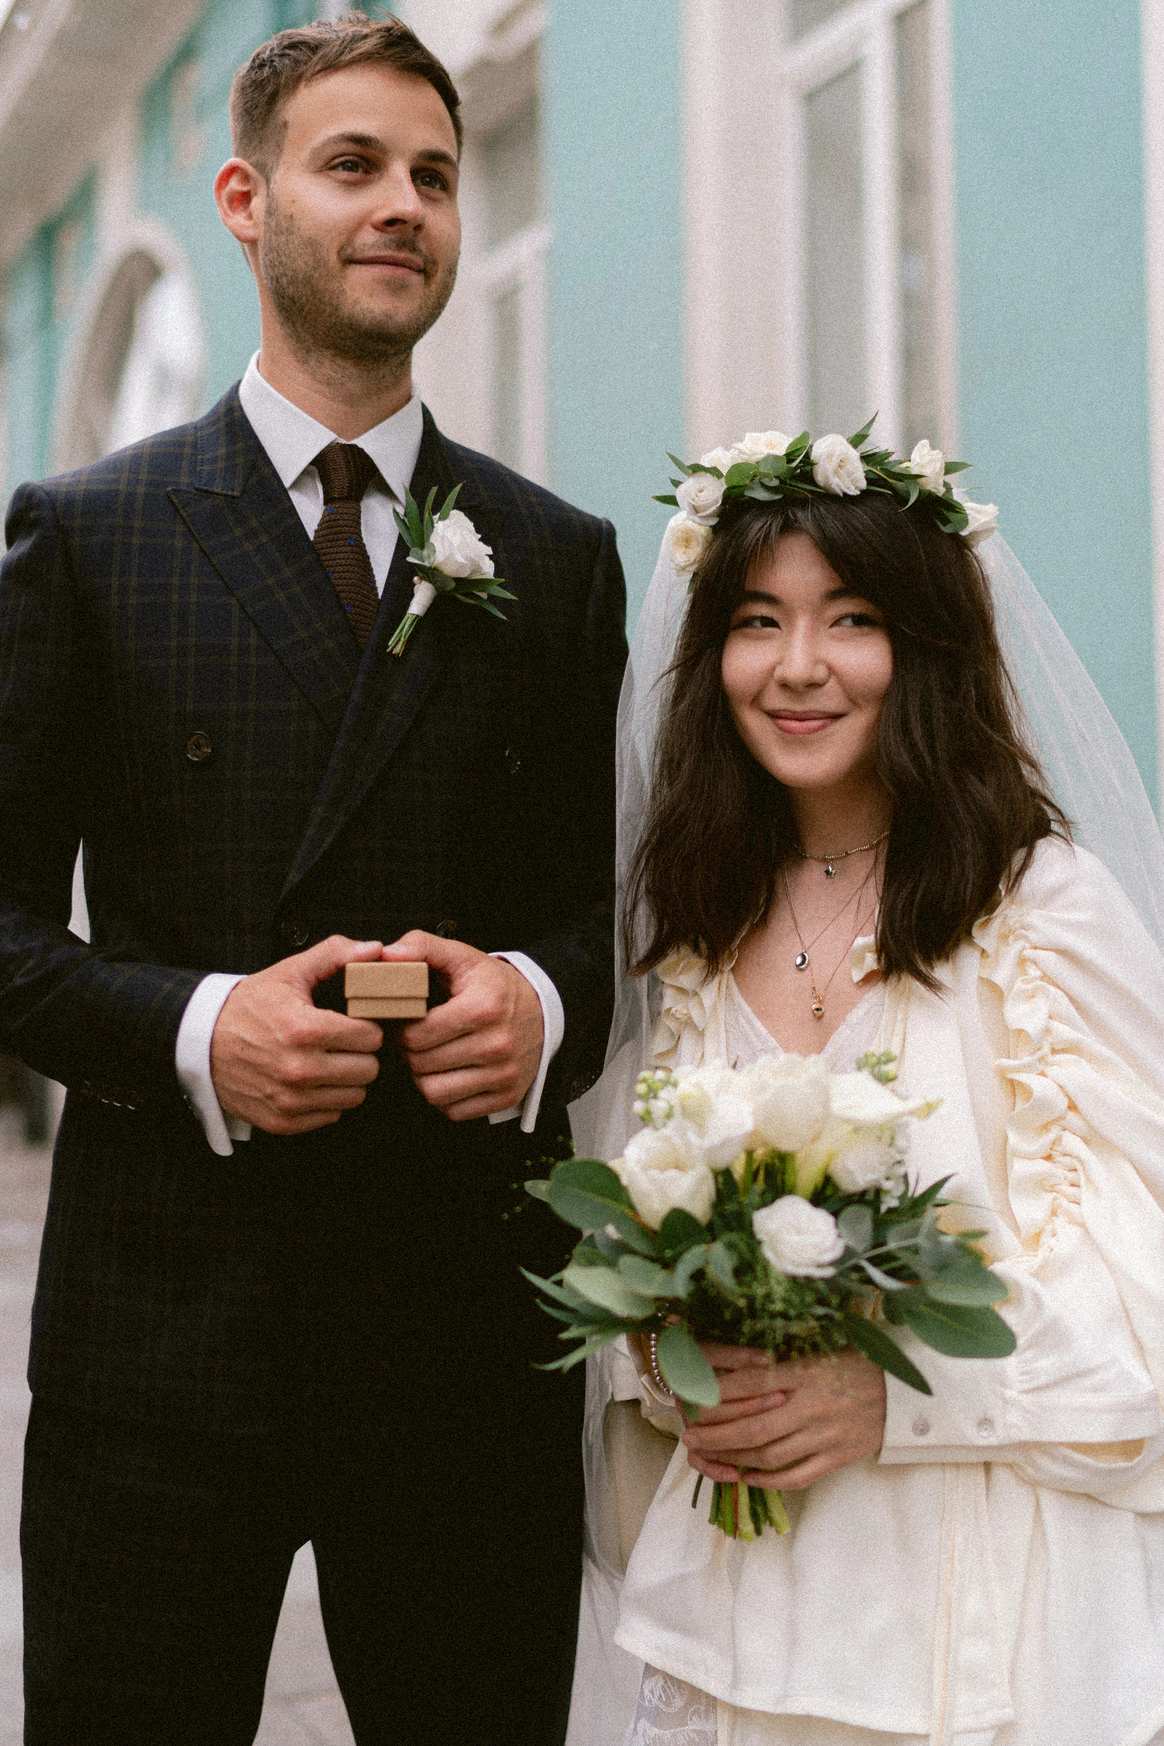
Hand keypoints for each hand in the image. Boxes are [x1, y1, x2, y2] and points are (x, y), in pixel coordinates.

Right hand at [211, 936, 385, 1134]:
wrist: (200, 1042)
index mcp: (305, 1029)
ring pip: (354, 1096)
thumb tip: (374, 948)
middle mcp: (299, 1069)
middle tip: (341, 1044)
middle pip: (368, 1069)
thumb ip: (334, 955)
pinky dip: (326, 1099)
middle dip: (360, 1054)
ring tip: (327, 1061)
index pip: (371, 1037)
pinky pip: (330, 1115)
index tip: (351, 1024)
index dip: (365, 1027)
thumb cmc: (248, 1006)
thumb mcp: (289, 972)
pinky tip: (311, 1081)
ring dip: (347, 1079)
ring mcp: (289, 1099)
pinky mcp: (281, 1120)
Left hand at [384, 931, 543, 1121]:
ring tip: (430, 1058)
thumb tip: (388, 954)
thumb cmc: (495, 986)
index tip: (410, 1022)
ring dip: (423, 1078)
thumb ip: (423, 947)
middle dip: (410, 1053)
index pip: (417, 1036)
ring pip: (434, 1093)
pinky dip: (445, 1097)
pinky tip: (449, 1075)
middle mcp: (497, 1044)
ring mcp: (504, 1074)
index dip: (402, 1030)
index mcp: (482, 1008)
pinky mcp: (507, 1096)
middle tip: (417, 1040)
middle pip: (422, 1065)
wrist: (545, 1009)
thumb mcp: (463, 957)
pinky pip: (455, 1111)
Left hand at [682, 1344, 886, 1489]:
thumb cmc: (853, 1365)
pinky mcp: (838, 1458)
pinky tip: (749, 1478)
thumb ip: (778, 1363)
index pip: (749, 1385)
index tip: (690, 1402)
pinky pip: (797, 1476)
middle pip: (753, 1428)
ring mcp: (825, 1435)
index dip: (715, 1396)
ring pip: (770, 1455)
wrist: (902, 1392)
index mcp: (803, 1372)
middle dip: (716, 1437)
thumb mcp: (815, 1352)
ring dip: (736, 1459)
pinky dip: (769, 1482)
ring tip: (712, 1459)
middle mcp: (811, 1405)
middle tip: (690, 1441)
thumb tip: (732, 1368)